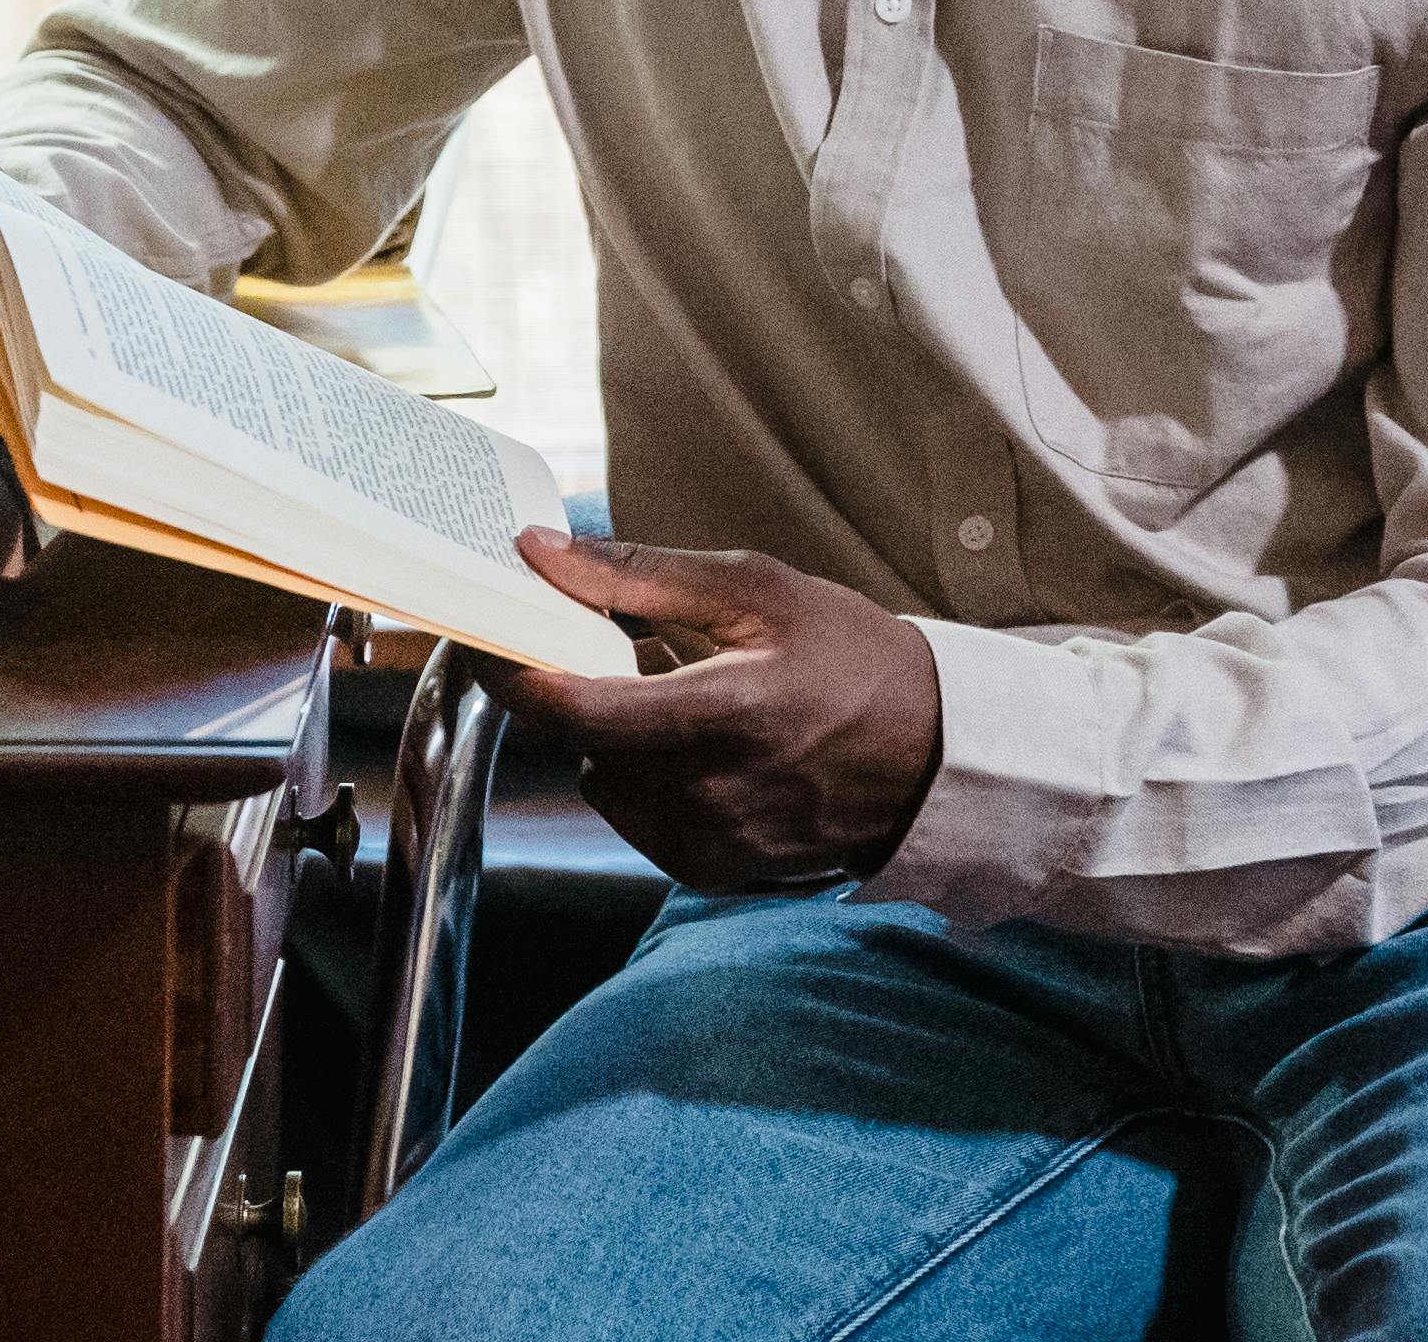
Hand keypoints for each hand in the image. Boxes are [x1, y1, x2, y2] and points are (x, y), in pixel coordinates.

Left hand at [480, 530, 942, 890]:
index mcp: (722, 716)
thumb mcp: (756, 590)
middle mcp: (710, 795)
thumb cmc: (854, 660)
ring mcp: (712, 845)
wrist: (937, 756)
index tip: (490, 639)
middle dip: (598, 693)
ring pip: (608, 782)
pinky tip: (714, 754)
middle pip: (588, 743)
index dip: (514, 673)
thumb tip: (539, 553)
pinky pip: (642, 819)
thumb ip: (639, 575)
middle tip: (653, 654)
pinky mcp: (714, 874)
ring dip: (627, 740)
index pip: (576, 708)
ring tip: (699, 706)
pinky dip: (656, 781)